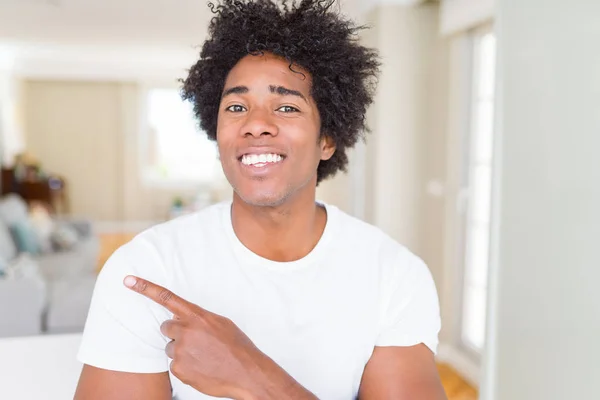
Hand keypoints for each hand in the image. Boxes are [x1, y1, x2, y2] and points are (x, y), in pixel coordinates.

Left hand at [123, 275, 272, 398]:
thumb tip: (187, 320)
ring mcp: (181, 350)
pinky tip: (202, 368)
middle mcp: (186, 331)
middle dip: (176, 333)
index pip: (166, 297)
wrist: (246, 372)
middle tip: (196, 341)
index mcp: (197, 316)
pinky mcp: (179, 369)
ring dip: (183, 351)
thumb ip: (200, 319)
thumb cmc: (237, 347)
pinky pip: (175, 365)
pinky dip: (186, 367)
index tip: (128, 280)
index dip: (145, 288)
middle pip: (166, 327)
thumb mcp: (221, 324)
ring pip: (171, 348)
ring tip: (204, 357)